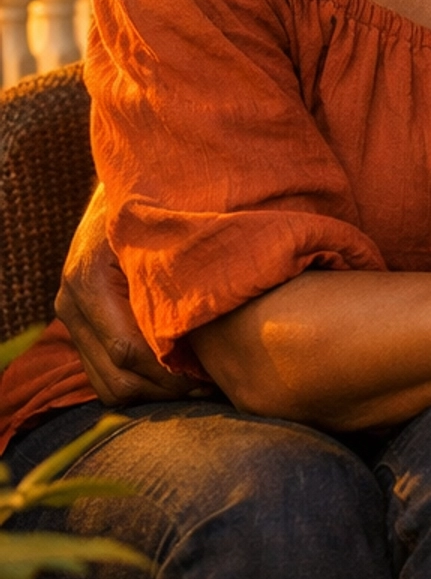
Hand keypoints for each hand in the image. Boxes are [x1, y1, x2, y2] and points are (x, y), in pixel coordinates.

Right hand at [56, 187, 207, 406]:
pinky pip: (107, 374)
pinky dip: (143, 383)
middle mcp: (71, 303)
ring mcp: (72, 316)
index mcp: (89, 281)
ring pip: (110, 384)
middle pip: (116, 376)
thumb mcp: (167, 232)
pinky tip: (181, 373)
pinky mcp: (82, 325)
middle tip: (211, 386)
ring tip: (200, 384)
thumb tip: (207, 326)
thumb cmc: (158, 202)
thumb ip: (176, 278)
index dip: (169, 372)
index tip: (210, 377)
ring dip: (155, 393)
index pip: (127, 350)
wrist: (128, 185)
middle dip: (166, 390)